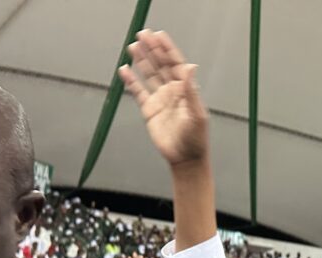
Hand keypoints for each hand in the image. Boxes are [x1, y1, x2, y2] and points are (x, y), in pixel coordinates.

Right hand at [120, 29, 208, 167]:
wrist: (185, 159)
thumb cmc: (196, 139)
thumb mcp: (197, 114)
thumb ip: (191, 91)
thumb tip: (190, 66)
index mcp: (185, 89)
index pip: (175, 64)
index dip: (167, 49)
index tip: (158, 35)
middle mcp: (172, 91)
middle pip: (160, 65)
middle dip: (152, 50)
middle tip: (142, 34)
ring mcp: (160, 99)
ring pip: (149, 75)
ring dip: (142, 61)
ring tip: (133, 46)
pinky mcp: (149, 111)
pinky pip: (138, 92)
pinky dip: (131, 81)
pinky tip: (124, 70)